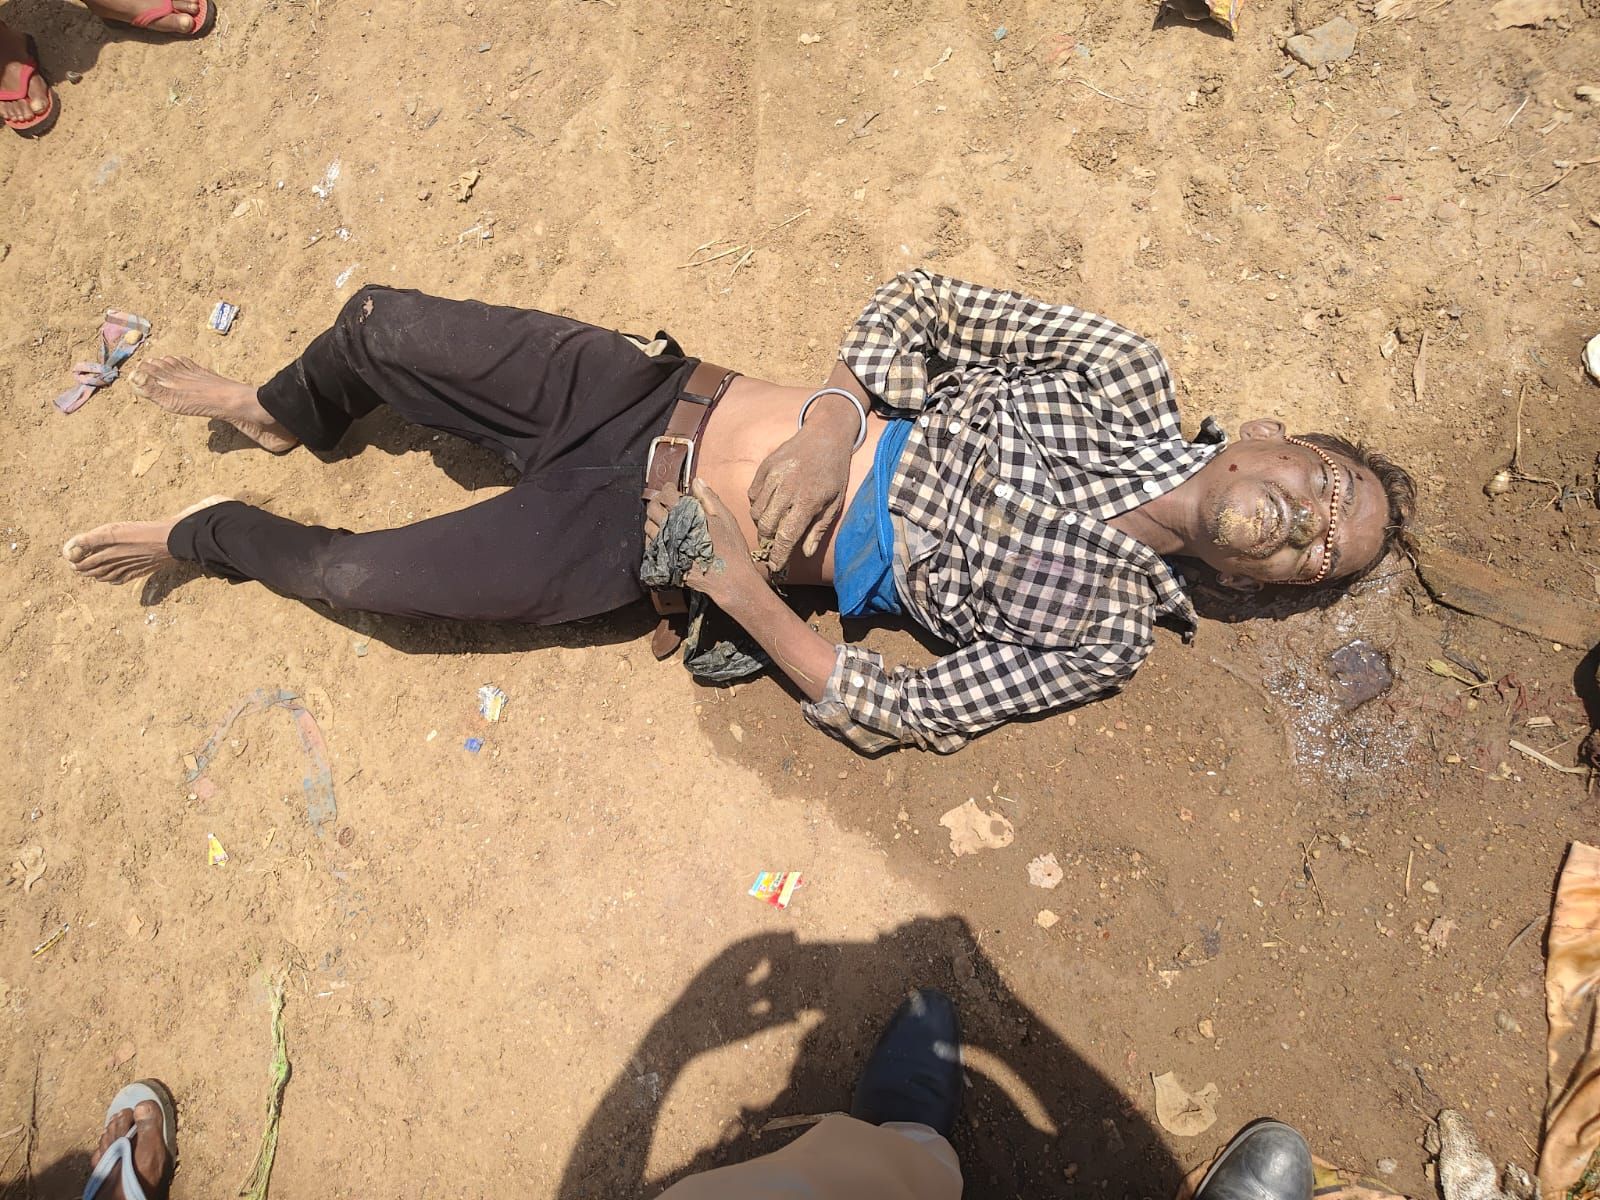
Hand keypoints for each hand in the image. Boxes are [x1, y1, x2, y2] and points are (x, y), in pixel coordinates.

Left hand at [643, 479, 758, 603]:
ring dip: (653, 519)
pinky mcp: (667, 562)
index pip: (667, 495)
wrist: (731, 579)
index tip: (671, 488)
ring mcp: (668, 547)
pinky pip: (650, 547)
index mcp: (687, 515)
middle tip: (663, 500)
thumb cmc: (732, 548)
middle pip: (652, 509)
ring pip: (648, 528)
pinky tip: (663, 537)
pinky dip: (653, 538)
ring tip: (662, 518)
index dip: (668, 488)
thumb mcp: (726, 518)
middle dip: (656, 501)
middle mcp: (673, 529)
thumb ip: (709, 498)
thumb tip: (697, 482)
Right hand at [748, 401, 856, 575]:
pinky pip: (752, 494)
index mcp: (808, 500)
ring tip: (772, 523)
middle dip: (767, 540)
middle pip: (765, 526)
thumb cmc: (833, 472)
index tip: (775, 566)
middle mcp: (787, 488)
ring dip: (761, 523)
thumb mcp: (834, 503)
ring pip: (755, 511)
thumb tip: (806, 553)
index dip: (778, 555)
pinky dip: (757, 504)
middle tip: (773, 544)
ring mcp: (773, 475)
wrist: (826, 436)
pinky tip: (770, 503)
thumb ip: (818, 529)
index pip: (786, 536)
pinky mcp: (765, 467)